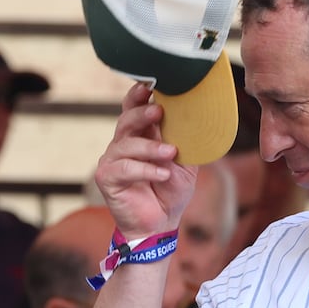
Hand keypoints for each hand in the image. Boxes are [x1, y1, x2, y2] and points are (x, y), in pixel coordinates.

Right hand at [93, 83, 198, 240]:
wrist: (160, 224)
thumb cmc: (170, 190)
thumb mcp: (185, 162)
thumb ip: (186, 141)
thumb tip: (202, 117)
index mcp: (140, 135)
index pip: (134, 108)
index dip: (138, 94)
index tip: (150, 83)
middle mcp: (122, 144)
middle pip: (126, 119)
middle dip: (141, 112)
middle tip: (158, 110)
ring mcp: (112, 160)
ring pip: (126, 144)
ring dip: (151, 147)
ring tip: (171, 153)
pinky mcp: (107, 178)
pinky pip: (124, 168)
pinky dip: (145, 169)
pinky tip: (162, 174)